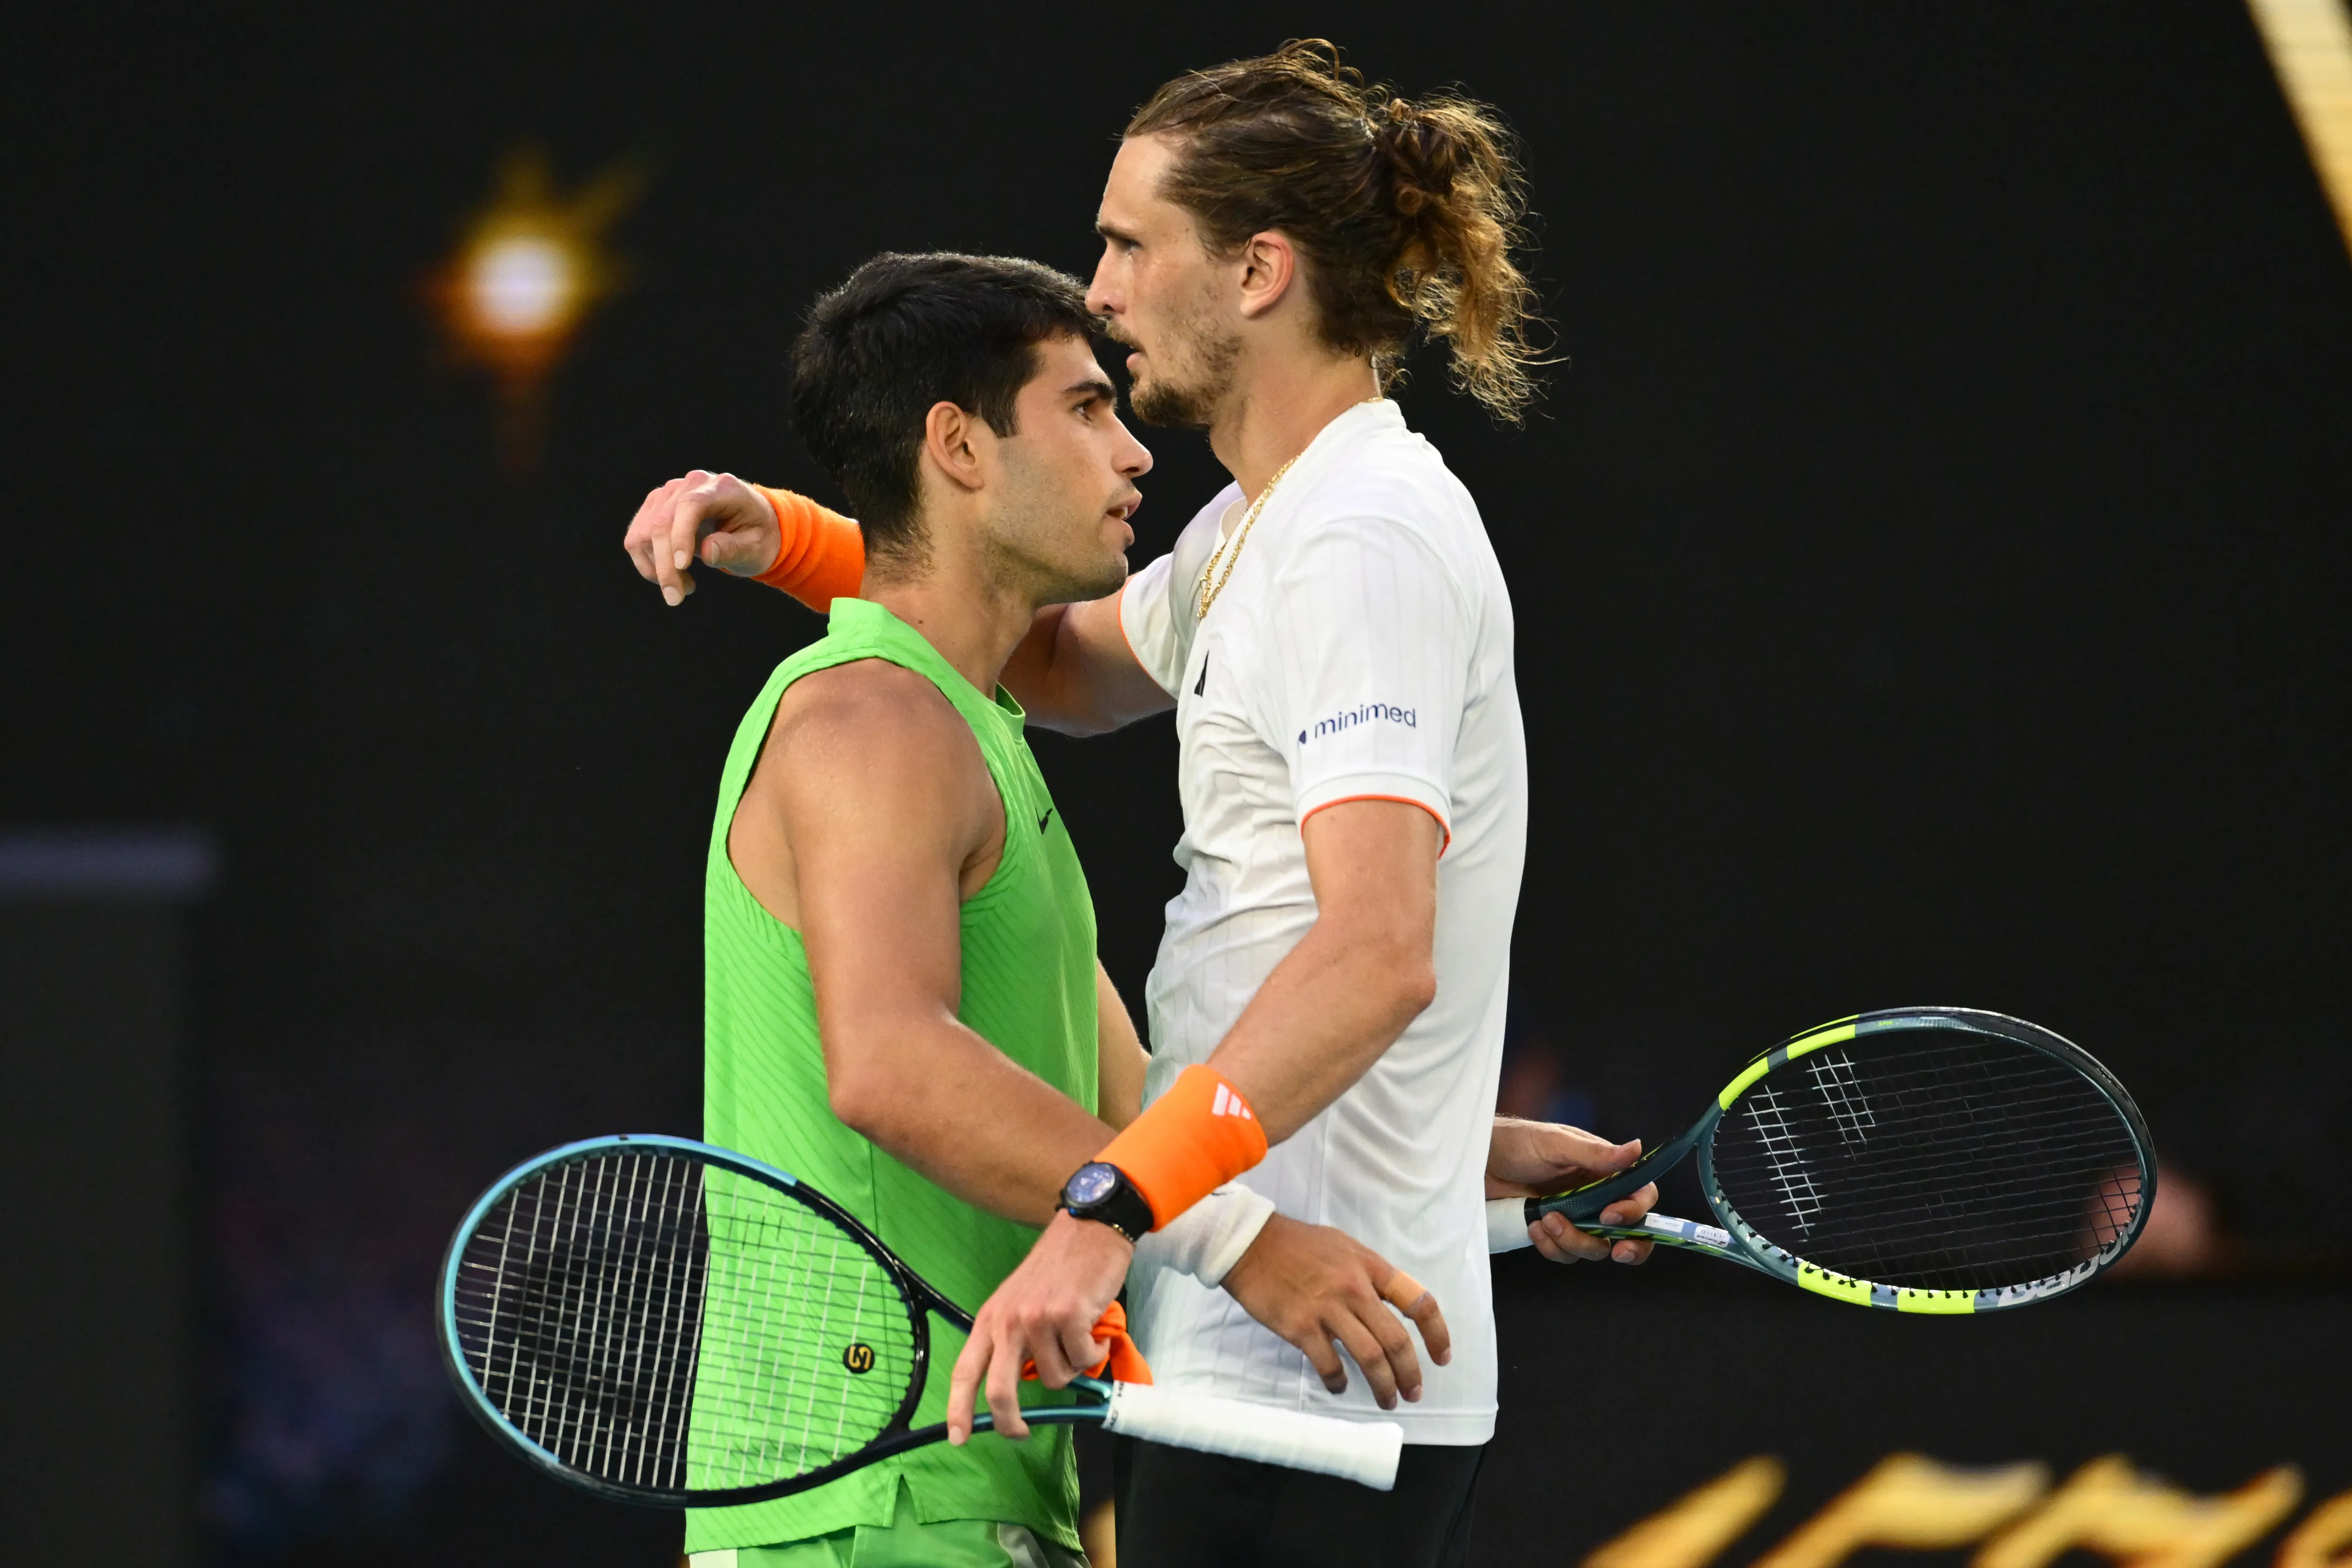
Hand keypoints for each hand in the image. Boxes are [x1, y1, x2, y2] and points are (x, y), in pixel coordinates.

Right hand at [622, 470, 780, 604]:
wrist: (749, 524)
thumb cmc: (756, 536)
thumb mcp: (756, 547)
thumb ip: (733, 549)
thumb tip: (707, 552)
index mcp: (721, 487)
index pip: (691, 505)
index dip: (682, 535)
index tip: (683, 567)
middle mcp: (690, 484)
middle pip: (662, 523)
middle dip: (666, 566)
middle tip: (676, 598)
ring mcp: (668, 494)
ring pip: (644, 533)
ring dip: (657, 569)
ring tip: (683, 589)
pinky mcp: (654, 508)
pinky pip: (636, 538)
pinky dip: (647, 564)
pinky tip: (670, 579)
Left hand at [947, 1211, 1133, 1444]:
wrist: (1088, 1230)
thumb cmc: (1057, 1269)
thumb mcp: (1020, 1302)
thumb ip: (1015, 1341)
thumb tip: (1025, 1384)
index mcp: (990, 1318)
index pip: (964, 1370)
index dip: (958, 1408)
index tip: (957, 1438)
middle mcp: (1008, 1321)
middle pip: (999, 1391)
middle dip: (1009, 1422)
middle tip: (1021, 1433)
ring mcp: (1037, 1319)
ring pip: (1055, 1379)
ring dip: (1073, 1367)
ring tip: (1078, 1336)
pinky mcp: (1068, 1316)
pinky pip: (1084, 1360)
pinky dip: (1095, 1352)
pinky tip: (1094, 1327)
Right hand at [1217, 1214, 1449, 1408]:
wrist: (1249, 1243)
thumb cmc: (1297, 1244)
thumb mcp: (1344, 1247)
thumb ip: (1368, 1274)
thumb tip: (1387, 1306)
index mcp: (1369, 1266)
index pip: (1418, 1301)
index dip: (1437, 1333)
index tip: (1441, 1357)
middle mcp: (1354, 1288)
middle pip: (1397, 1339)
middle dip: (1410, 1372)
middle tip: (1414, 1392)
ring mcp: (1327, 1308)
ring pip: (1370, 1357)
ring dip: (1383, 1385)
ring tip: (1387, 1400)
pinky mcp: (1301, 1326)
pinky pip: (1329, 1364)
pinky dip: (1338, 1382)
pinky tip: (1339, 1387)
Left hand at [1486, 1117, 1658, 1265]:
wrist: (1480, 1162)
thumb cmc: (1517, 1142)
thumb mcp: (1555, 1143)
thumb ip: (1596, 1153)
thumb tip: (1637, 1148)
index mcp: (1604, 1170)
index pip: (1640, 1194)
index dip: (1636, 1211)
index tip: (1611, 1217)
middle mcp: (1597, 1196)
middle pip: (1631, 1231)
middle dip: (1630, 1246)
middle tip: (1616, 1252)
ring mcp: (1577, 1217)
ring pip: (1596, 1247)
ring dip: (1574, 1240)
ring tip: (1546, 1219)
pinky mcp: (1555, 1233)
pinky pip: (1566, 1253)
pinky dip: (1551, 1246)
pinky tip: (1533, 1227)